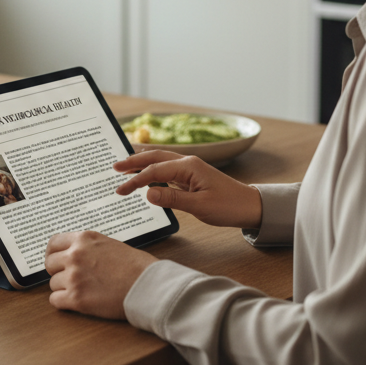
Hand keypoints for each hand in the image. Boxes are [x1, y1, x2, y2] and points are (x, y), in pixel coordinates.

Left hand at [45, 231, 156, 319]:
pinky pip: (55, 300)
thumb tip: (73, 254)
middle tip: (70, 278)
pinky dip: (63, 302)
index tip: (57, 261)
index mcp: (84, 239)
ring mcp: (74, 277)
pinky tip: (77, 302)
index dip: (54, 254)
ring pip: (53, 284)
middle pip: (49, 264)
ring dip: (64, 288)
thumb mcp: (109, 244)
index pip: (53, 243)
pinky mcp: (76, 299)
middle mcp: (75, 255)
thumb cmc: (136, 266)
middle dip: (58, 272)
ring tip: (82, 290)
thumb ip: (88, 248)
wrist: (148, 285)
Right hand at [114, 150, 261, 230]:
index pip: (155, 171)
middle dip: (134, 161)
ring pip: (160, 162)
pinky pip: (168, 170)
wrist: (251, 206)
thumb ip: (173, 198)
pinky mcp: (192, 177)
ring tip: (125, 167)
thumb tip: (147, 193)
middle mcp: (188, 163)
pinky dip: (153, 171)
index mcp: (189, 166)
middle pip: (155, 157)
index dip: (135, 179)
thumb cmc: (229, 206)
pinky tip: (147, 175)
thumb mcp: (200, 206)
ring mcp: (190, 169)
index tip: (120, 189)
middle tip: (115, 167)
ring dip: (142, 164)